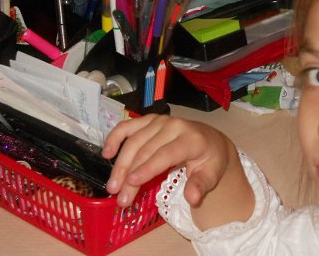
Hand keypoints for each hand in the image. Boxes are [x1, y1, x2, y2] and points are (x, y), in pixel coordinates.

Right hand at [102, 114, 233, 207]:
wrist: (210, 139)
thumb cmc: (209, 159)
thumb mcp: (212, 174)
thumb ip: (201, 185)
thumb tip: (192, 198)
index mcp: (192, 138)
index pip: (166, 154)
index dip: (147, 168)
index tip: (131, 183)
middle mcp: (174, 125)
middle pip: (146, 151)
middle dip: (130, 175)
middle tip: (119, 198)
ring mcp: (160, 121)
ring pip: (134, 141)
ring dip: (120, 164)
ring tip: (112, 186)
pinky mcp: (149, 120)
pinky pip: (128, 126)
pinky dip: (114, 138)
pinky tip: (106, 153)